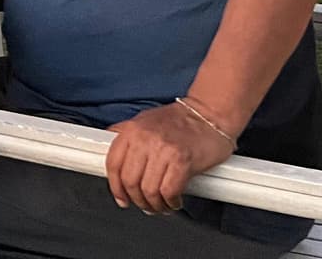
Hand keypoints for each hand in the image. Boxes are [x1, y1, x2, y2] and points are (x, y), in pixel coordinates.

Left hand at [105, 102, 235, 214]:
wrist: (209, 114)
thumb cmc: (179, 120)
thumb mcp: (144, 121)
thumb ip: (127, 136)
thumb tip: (112, 154)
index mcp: (132, 130)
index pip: (113, 164)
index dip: (116, 187)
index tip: (122, 199)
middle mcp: (144, 139)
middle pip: (130, 181)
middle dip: (138, 200)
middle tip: (146, 205)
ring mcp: (163, 150)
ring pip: (149, 190)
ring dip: (155, 205)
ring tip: (162, 205)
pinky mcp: (183, 161)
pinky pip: (169, 192)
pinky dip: (171, 202)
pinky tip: (174, 201)